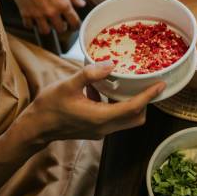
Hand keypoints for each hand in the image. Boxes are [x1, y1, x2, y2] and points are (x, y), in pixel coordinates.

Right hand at [0, 0, 84, 33]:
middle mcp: (51, 12)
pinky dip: (32, 24)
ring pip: (45, 31)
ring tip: (47, 22)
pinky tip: (34, 18)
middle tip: (61, 23)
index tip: (75, 25)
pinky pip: (29, 26)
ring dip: (47, 28)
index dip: (76, 25)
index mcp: (63, 4)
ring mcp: (37, 14)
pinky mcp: (25, 13)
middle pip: (60, 30)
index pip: (74, 22)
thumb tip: (81, 3)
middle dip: (62, 27)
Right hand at [20, 62, 165, 141]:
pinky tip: (102, 90)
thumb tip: (110, 64)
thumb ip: (90, 74)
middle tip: (148, 84)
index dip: (149, 96)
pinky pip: (115, 118)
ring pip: (126, 120)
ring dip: (131, 104)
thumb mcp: (68, 84)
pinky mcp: (95, 129)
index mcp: (100, 117)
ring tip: (128, 84)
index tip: (161, 85)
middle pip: (136, 118)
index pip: (133, 108)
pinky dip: (117, 106)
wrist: (35, 128)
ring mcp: (100, 131)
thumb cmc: (49, 106)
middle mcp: (104, 127)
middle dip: (145, 102)